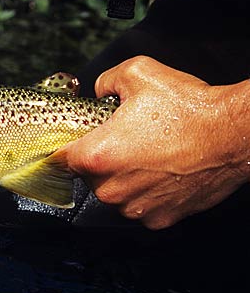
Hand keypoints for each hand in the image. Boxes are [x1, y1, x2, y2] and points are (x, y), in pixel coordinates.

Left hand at [64, 56, 249, 228]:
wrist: (234, 134)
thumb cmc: (189, 108)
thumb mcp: (137, 73)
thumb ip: (106, 80)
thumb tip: (100, 89)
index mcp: (97, 156)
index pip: (60, 159)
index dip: (66, 149)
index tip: (73, 145)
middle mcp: (111, 188)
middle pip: (90, 176)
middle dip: (103, 160)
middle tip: (127, 141)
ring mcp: (135, 207)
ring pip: (115, 194)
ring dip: (125, 178)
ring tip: (149, 155)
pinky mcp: (159, 219)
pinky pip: (141, 207)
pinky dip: (148, 193)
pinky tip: (163, 172)